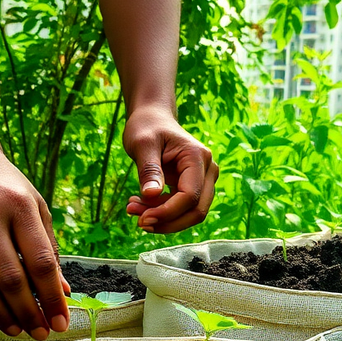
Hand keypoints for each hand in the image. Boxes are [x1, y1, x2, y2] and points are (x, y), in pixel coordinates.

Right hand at [0, 148, 69, 339]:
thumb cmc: (3, 185)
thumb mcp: (33, 207)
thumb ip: (49, 248)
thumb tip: (64, 292)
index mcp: (21, 206)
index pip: (41, 262)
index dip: (53, 298)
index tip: (61, 322)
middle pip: (11, 278)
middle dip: (28, 312)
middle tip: (38, 333)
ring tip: (13, 330)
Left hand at [123, 106, 217, 232]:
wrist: (153, 119)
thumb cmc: (147, 127)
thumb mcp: (142, 144)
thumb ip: (149, 170)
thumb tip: (151, 196)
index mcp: (198, 157)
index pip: (190, 196)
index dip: (167, 212)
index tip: (141, 219)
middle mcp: (208, 170)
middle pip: (197, 211)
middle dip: (167, 221)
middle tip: (138, 220)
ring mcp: (204, 180)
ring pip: (191, 214)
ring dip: (164, 220)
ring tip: (133, 208)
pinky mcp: (194, 188)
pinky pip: (183, 210)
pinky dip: (163, 213)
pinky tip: (141, 204)